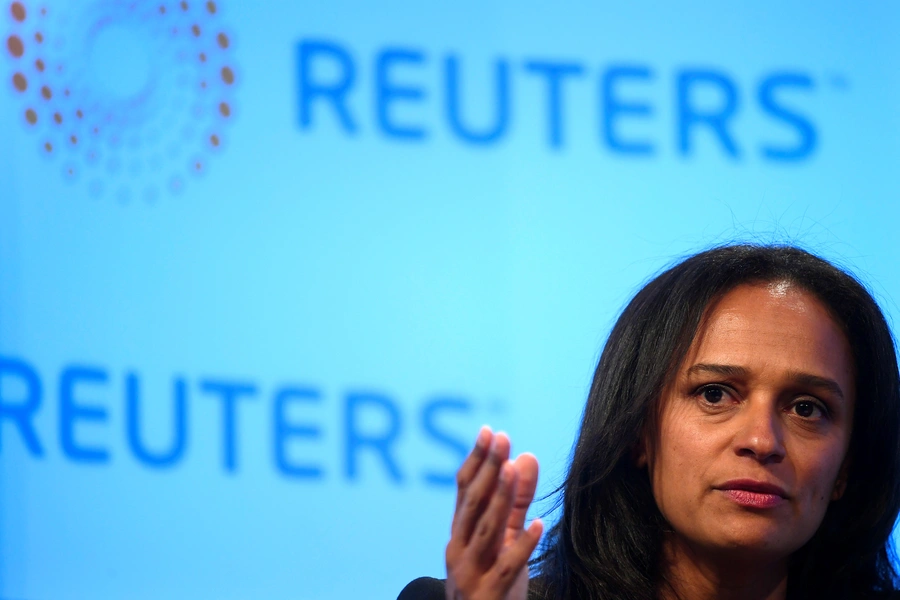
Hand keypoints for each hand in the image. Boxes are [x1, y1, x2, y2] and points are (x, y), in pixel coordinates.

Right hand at [445, 427, 542, 599]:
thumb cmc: (492, 581)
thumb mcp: (503, 539)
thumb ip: (516, 502)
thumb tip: (526, 457)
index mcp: (459, 533)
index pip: (464, 490)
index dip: (477, 460)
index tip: (489, 432)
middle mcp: (458, 549)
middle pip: (473, 503)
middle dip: (488, 469)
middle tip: (502, 439)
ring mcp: (471, 573)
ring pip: (485, 530)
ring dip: (500, 499)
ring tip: (512, 469)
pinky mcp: (489, 595)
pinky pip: (508, 566)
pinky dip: (523, 545)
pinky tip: (539, 525)